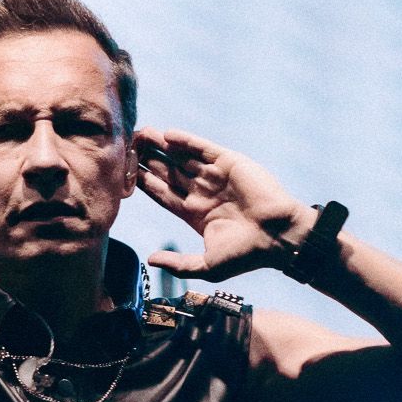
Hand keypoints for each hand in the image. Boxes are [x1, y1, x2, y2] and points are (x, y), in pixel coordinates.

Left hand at [136, 127, 314, 280]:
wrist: (278, 236)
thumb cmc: (246, 255)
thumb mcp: (207, 266)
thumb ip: (179, 263)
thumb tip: (150, 260)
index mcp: (195, 213)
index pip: (163, 194)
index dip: (144, 183)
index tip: (123, 174)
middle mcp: (202, 192)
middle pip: (167, 172)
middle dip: (146, 161)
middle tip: (125, 148)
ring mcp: (215, 176)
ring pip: (181, 157)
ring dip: (160, 147)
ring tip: (139, 134)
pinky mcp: (229, 162)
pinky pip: (202, 147)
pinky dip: (185, 140)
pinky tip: (166, 135)